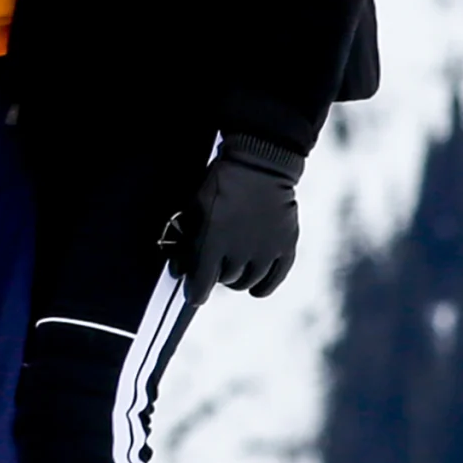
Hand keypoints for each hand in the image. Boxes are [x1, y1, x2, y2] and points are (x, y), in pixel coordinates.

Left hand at [179, 135, 303, 296]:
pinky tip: (254, 287)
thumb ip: (185, 241)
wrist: (259, 166)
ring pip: (247, 282)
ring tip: (233, 265)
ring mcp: (265, 252)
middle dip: (215, 274)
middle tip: (214, 260)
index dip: (195, 293)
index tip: (193, 296)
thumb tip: (177, 269)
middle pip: (224, 281)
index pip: (201, 284)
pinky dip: (262, 287)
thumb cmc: (219, 184)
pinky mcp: (285, 248)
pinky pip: (273, 280)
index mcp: (213, 243)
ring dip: (237, 278)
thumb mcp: (193, 209)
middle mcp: (240, 253)